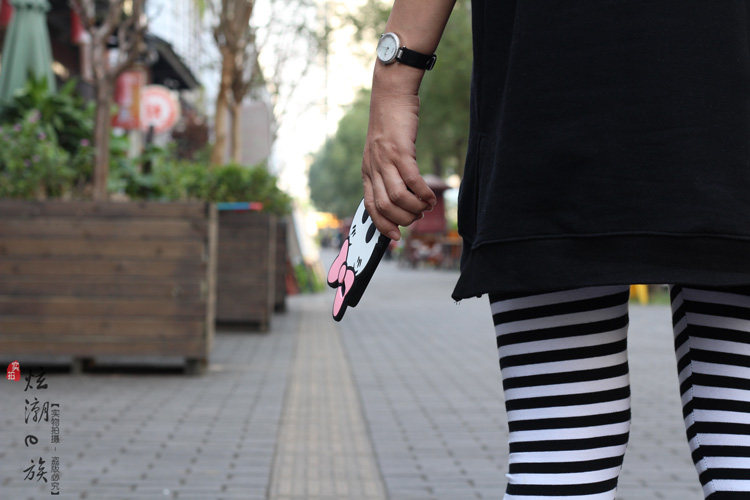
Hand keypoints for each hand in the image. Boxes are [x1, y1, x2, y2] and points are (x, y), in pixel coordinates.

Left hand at [361, 92, 436, 240]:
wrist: (391, 96)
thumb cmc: (390, 124)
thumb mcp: (382, 152)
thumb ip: (387, 173)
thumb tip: (402, 196)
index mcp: (367, 171)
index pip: (370, 206)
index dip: (382, 225)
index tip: (396, 236)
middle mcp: (373, 168)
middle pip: (385, 206)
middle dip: (403, 218)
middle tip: (417, 216)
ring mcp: (385, 159)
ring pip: (397, 197)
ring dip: (414, 207)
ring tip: (425, 206)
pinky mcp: (400, 150)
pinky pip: (411, 180)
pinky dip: (422, 192)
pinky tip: (431, 196)